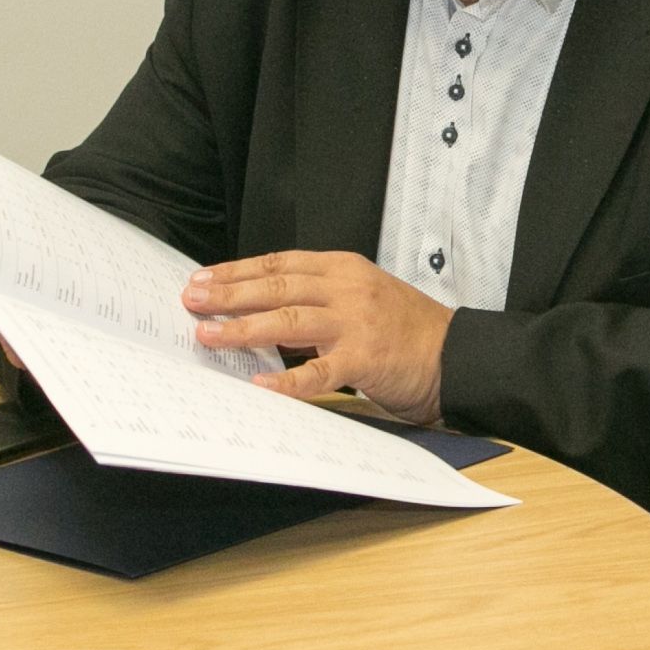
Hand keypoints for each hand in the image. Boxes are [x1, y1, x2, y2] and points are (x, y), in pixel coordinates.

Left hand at [182, 251, 453, 422]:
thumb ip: (319, 299)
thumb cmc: (407, 330)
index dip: (237, 271)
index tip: (202, 279)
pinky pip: (319, 372)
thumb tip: (261, 311)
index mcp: (343, 268)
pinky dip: (287, 380)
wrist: (457, 354)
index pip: (279, 264)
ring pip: (288, 320)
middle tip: (191, 300)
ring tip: (208, 334)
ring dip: (243, 328)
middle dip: (228, 293)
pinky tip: (261, 386)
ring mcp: (356, 322)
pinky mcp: (366, 359)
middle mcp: (347, 288)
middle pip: (276, 286)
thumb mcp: (361, 297)